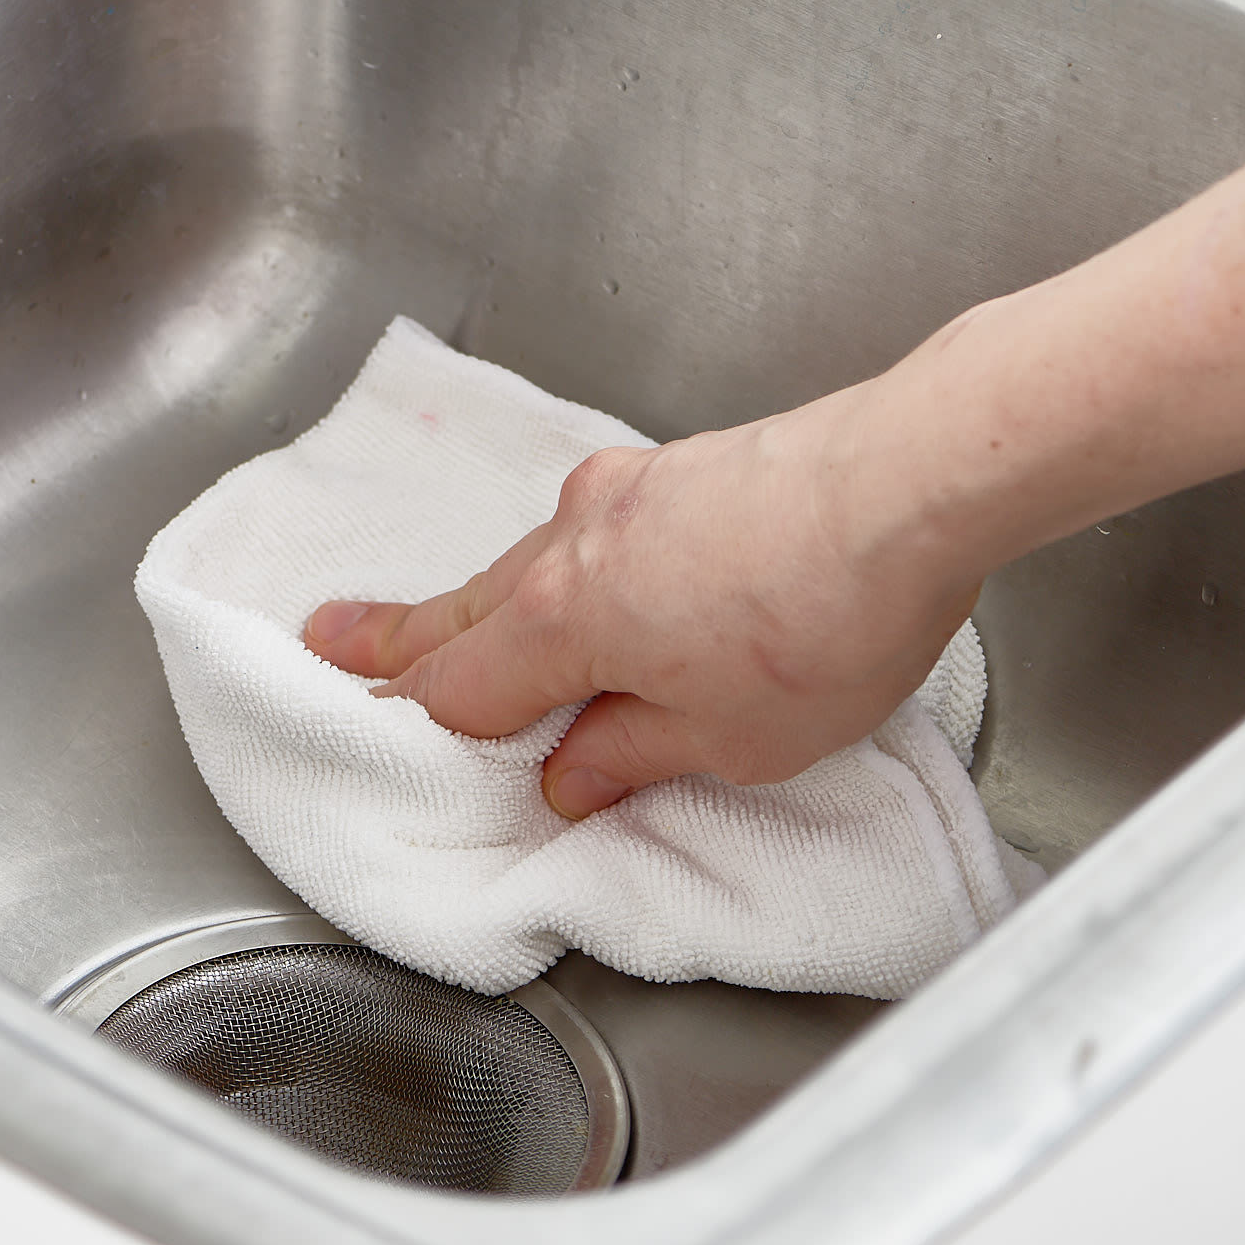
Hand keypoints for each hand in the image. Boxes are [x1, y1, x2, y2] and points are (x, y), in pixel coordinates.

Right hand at [302, 161, 1244, 818]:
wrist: (916, 478)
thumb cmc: (828, 617)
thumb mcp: (729, 739)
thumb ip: (634, 755)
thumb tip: (573, 774)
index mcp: (563, 619)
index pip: (461, 686)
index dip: (421, 720)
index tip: (370, 721)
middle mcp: (573, 541)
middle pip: (468, 605)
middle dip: (396, 633)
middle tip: (329, 635)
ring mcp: (627, 491)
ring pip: (533, 562)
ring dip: (496, 603)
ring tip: (467, 627)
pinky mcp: (683, 471)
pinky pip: (595, 533)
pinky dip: (574, 570)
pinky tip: (601, 587)